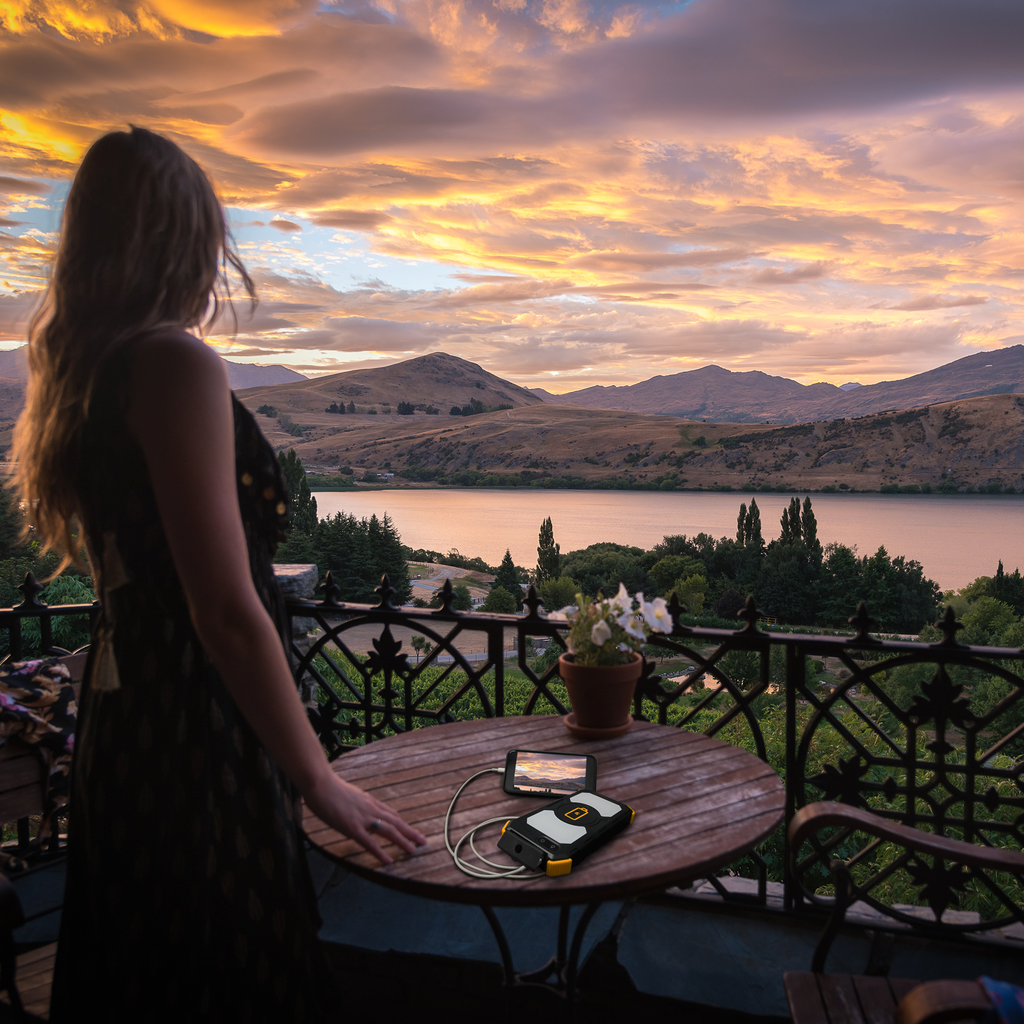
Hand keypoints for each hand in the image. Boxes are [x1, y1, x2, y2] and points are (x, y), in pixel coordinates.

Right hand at [305, 772, 427, 864]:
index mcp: (369, 801)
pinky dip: (380, 852)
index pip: (390, 814)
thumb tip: (356, 814)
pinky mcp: (352, 827)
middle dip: (410, 832)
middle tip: (423, 841)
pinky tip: (388, 861)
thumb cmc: (328, 788)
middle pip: (395, 822)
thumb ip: (356, 805)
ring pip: (389, 831)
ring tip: (413, 850)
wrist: (320, 783)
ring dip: (403, 841)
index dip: (401, 823)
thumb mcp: (348, 795)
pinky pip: (369, 842)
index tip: (409, 830)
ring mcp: (363, 818)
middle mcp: (370, 809)